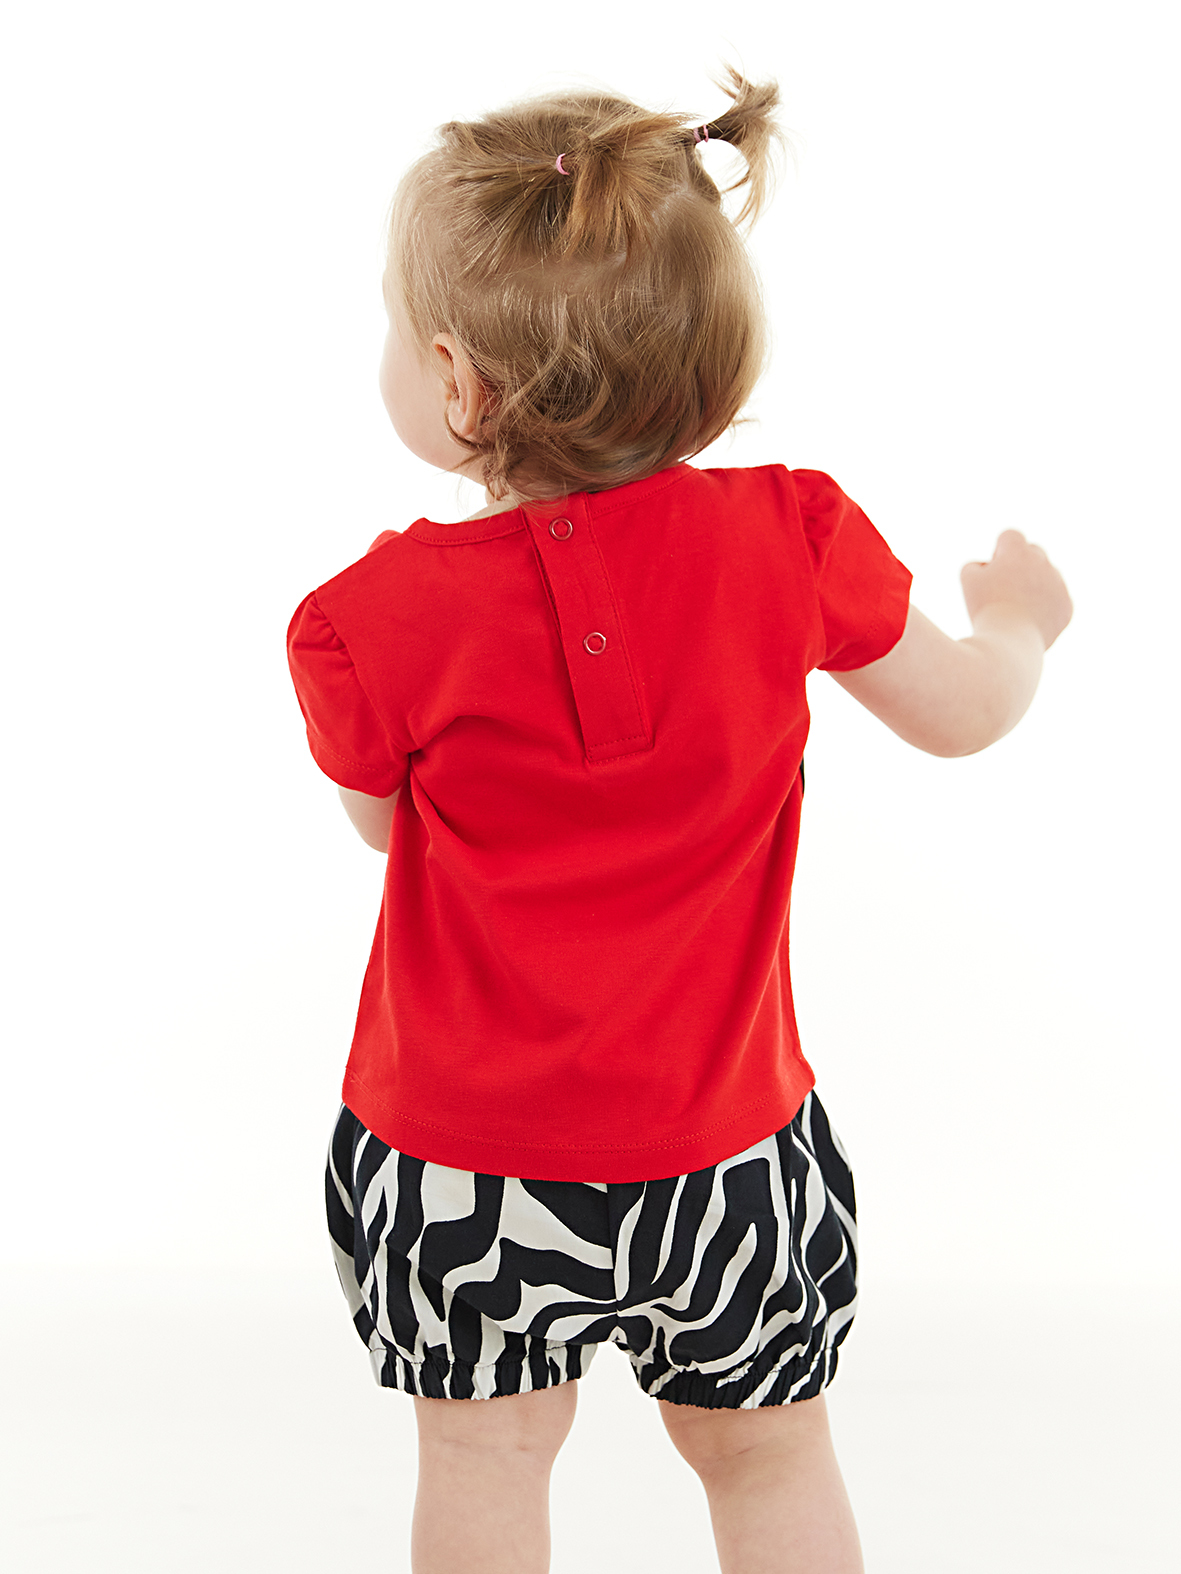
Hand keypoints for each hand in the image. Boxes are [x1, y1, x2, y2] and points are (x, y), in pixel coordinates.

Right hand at [961, 530, 1072, 649]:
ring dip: (1033, 586)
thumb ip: (975, 565)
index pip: (1010, 537)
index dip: (999, 552)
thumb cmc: (985, 609)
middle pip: (1032, 552)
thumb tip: (987, 566)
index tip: (994, 571)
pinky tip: (1028, 621)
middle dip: (1020, 565)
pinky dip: (1044, 608)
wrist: (1009, 643)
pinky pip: (1056, 600)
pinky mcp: (1067, 606)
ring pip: (1046, 576)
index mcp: (1018, 551)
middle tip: (1005, 588)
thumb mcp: (968, 581)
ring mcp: (1058, 584)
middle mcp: (1043, 562)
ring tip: (1016, 608)